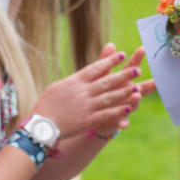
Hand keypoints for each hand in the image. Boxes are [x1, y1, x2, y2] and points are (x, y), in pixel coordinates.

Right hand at [33, 45, 148, 137]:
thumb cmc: (46, 105)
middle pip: (107, 81)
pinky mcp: (88, 120)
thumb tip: (82, 76)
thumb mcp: (57, 87)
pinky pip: (107, 114)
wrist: (41, 125)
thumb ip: (72, 81)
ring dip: (124, 91)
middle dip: (123, 75)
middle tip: (138, 69)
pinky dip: (119, 110)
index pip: (95, 68)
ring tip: (137, 87)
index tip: (121, 54)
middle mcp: (83, 91)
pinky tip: (129, 107)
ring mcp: (87, 106)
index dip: (110, 61)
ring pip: (110, 97)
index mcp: (75, 81)